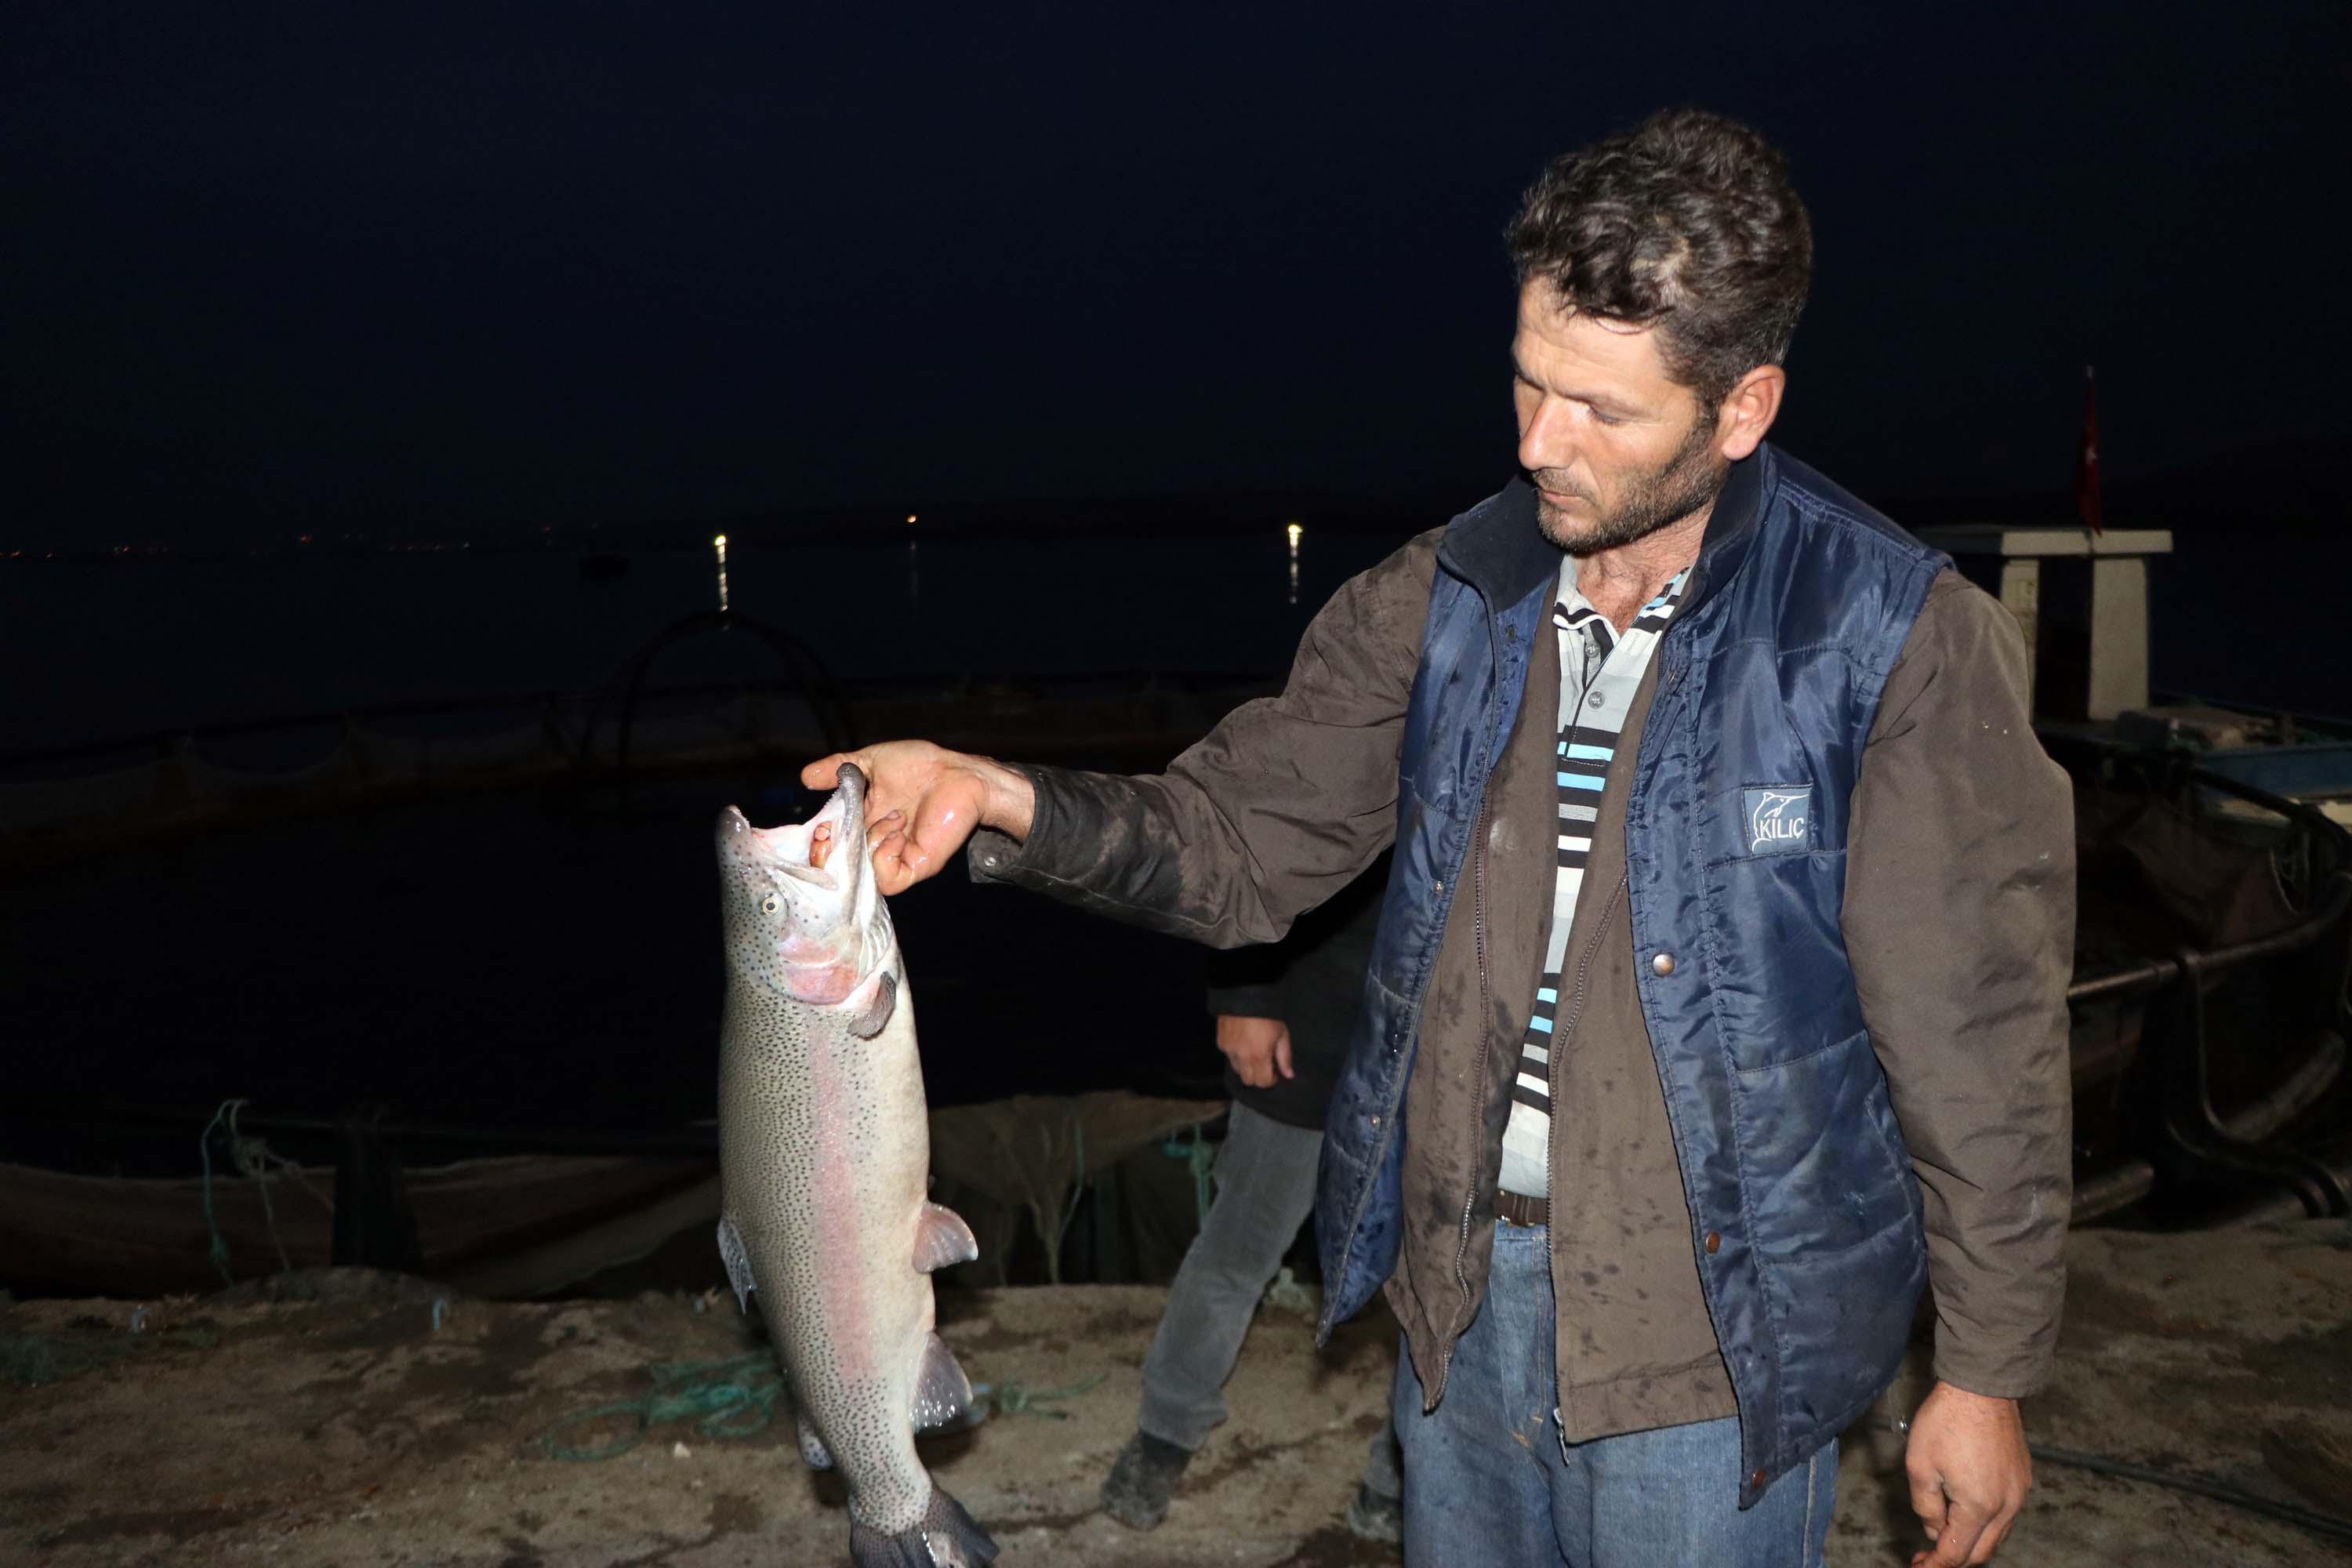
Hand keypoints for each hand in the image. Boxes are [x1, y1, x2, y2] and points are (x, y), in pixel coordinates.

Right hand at [801, 742, 1034, 895]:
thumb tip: (804, 777)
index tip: (818, 828)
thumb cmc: (920, 766)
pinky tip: (899, 831)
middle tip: (831, 832)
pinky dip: (885, 854)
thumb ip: (836, 768)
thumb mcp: (870, 762)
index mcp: (861, 822)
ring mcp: (894, 857)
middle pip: (838, 868)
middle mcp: (874, 843)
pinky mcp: (915, 866)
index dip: (818, 843)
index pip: (830, 845)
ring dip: (868, 843)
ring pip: (860, 874)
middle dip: (829, 853)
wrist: (958, 773)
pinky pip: (887, 879)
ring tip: (893, 816)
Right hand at [1215, 1015, 1293, 1089]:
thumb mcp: (1282, 1034)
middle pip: (1248, 1081)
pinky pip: (1229, 1057)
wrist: (1245, 994)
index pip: (1263, 1082)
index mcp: (1259, 1056)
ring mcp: (1229, 1051)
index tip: (1275, 1073)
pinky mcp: (1221, 1043)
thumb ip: (1285, 1057)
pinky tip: (1243, 1043)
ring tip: (1253, 1053)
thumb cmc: (1268, 1015)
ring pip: (1237, 1070)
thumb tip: (1288, 1075)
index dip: (1271, 1080)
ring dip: (1246, 1067)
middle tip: (1264, 1064)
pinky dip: (1236, 1055)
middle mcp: (1242, 1057)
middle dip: (1257, 1076)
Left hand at [1905, 1382, 2030, 1565]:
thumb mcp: (1919, 1465)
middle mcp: (2006, 1506)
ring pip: (1995, 1536)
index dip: (1936, 1565)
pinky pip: (2005, 1516)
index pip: (1958, 1553)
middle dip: (1953, 1559)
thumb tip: (1934, 1530)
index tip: (1919, 1566)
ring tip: (1943, 1535)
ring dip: (1970, 1542)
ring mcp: (2019, 1494)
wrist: (1981, 1388)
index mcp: (1979, 1507)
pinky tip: (1965, 1513)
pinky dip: (1985, 1524)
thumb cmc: (1946, 1421)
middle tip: (1928, 1556)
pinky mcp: (2023, 1480)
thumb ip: (1925, 1506)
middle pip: (1981, 1552)